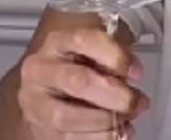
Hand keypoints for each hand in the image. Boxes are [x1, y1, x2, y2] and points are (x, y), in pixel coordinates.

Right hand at [17, 27, 148, 137]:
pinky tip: (114, 133)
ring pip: (65, 117)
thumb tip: (132, 76)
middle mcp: (39, 70)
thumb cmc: (83, 63)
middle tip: (137, 102)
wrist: (54, 82)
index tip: (137, 72)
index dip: (116, 57)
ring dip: (105, 122)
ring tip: (126, 120)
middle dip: (115, 96)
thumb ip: (116, 58)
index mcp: (58, 41)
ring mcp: (34, 101)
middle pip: (78, 81)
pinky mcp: (36, 127)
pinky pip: (64, 138)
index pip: (84, 41)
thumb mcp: (101, 49)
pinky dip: (96, 138)